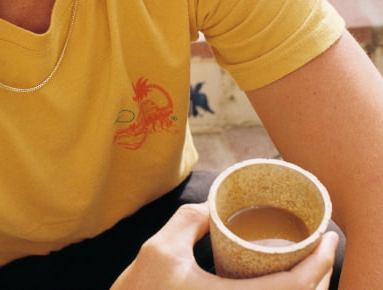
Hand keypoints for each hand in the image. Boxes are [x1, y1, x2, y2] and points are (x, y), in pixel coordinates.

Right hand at [111, 203, 337, 289]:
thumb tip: (212, 208)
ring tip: (306, 258)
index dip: (319, 263)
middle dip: (321, 275)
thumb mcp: (161, 248)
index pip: (293, 288)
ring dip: (305, 287)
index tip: (329, 237)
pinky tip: (280, 279)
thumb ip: (189, 220)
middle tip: (323, 244)